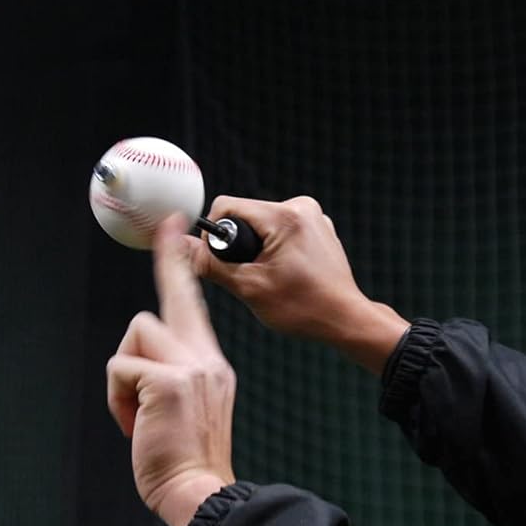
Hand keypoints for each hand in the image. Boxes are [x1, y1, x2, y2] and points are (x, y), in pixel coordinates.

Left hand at [106, 214, 235, 525]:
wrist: (202, 490)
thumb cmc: (187, 454)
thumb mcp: (190, 405)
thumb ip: (175, 372)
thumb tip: (141, 358)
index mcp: (210, 362)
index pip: (195, 304)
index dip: (181, 265)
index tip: (175, 228)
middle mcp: (206, 355)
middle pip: (172, 296)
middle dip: (168, 264)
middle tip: (169, 226)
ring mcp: (191, 365)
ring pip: (137, 332)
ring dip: (125, 373)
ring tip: (136, 412)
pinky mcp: (168, 381)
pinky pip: (120, 367)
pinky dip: (118, 398)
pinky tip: (134, 424)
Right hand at [184, 195, 409, 373]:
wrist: (345, 319)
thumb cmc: (303, 308)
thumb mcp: (249, 287)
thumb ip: (211, 264)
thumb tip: (180, 245)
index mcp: (284, 216)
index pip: (227, 206)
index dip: (214, 233)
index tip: (220, 261)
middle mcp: (302, 207)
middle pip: (245, 215)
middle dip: (240, 244)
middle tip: (251, 275)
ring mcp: (313, 216)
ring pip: (262, 224)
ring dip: (257, 248)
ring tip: (272, 277)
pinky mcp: (318, 227)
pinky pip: (281, 230)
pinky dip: (275, 248)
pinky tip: (286, 274)